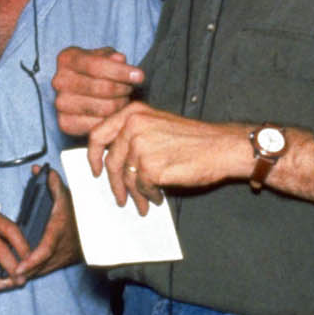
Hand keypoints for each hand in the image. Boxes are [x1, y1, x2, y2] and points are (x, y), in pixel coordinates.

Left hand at [12, 165, 82, 279]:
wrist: (99, 229)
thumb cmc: (78, 211)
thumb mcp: (66, 195)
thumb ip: (52, 183)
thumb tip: (39, 169)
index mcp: (58, 232)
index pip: (44, 250)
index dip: (31, 261)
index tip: (18, 268)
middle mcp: (60, 248)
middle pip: (39, 267)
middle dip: (22, 274)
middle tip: (3, 280)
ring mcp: (61, 258)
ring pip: (40, 271)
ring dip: (24, 277)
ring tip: (4, 282)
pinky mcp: (61, 262)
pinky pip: (43, 271)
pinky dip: (30, 274)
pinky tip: (15, 278)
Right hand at [52, 46, 143, 135]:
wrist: (79, 91)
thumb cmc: (95, 70)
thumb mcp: (104, 57)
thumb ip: (112, 57)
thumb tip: (120, 59)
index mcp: (67, 59)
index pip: (96, 66)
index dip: (121, 71)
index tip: (140, 76)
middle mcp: (59, 81)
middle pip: (102, 88)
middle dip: (123, 89)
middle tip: (130, 89)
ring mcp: (60, 103)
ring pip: (103, 108)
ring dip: (120, 104)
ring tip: (124, 99)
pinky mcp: (64, 123)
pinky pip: (97, 125)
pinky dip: (111, 120)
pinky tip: (115, 113)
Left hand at [86, 103, 249, 213]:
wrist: (221, 146)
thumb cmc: (194, 138)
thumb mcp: (157, 123)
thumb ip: (132, 135)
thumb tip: (110, 160)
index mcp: (132, 113)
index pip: (97, 135)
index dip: (92, 156)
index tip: (95, 171)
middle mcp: (133, 126)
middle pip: (110, 161)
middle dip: (115, 184)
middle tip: (120, 197)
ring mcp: (141, 146)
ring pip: (126, 178)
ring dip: (135, 194)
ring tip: (144, 201)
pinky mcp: (151, 167)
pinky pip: (142, 187)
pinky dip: (149, 195)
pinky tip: (157, 197)